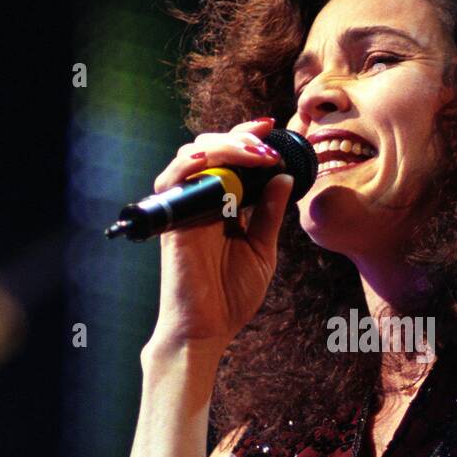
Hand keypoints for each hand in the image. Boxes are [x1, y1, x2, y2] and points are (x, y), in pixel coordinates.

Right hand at [144, 118, 292, 351]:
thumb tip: (284, 177)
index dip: (247, 137)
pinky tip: (211, 160)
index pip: (232, 158)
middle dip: (240, 137)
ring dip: (225, 146)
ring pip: (194, 155)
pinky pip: (173, 180)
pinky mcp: (172, 220)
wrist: (207, 329)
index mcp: (224, 204)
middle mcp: (202, 200)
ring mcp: (185, 207)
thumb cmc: (230, 295)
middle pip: (212, 148)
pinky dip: (189, 164)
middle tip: (267, 144)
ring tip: (254, 153)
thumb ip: (270, 214)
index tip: (271, 127)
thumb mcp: (262, 249)